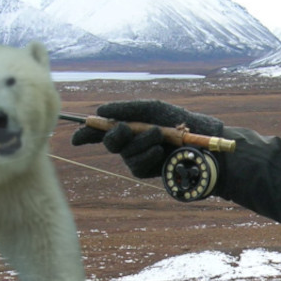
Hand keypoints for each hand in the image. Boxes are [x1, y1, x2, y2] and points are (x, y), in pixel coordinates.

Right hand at [70, 100, 223, 178]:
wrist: (204, 143)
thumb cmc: (181, 122)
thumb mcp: (153, 109)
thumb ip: (127, 109)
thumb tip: (100, 111)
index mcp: (131, 124)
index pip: (102, 129)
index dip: (87, 133)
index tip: (76, 137)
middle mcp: (131, 141)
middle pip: (109, 141)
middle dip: (114, 134)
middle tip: (126, 129)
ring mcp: (137, 157)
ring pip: (124, 153)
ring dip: (140, 142)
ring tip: (159, 136)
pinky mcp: (146, 171)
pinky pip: (135, 166)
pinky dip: (147, 156)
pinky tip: (160, 152)